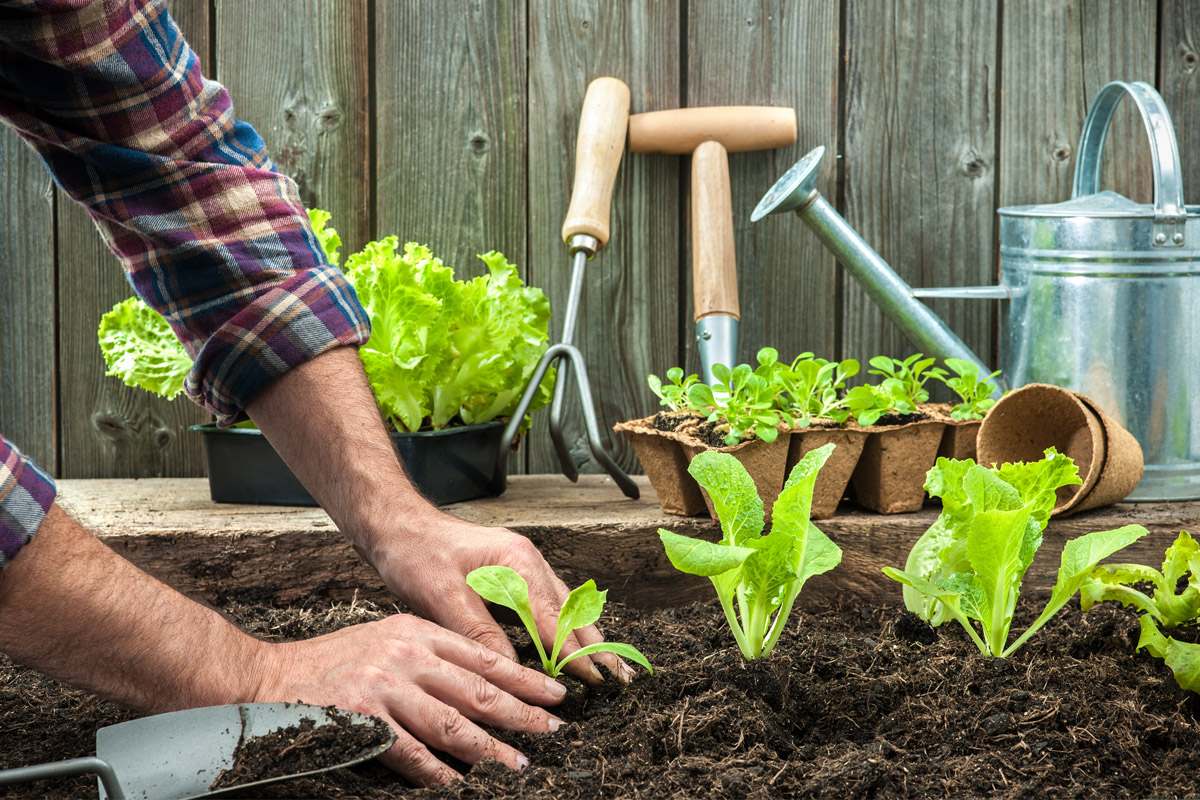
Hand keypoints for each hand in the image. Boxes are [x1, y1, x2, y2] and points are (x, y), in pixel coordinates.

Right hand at [251, 612, 565, 784]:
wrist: (270, 677)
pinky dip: (438, 771)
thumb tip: (481, 685)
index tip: (554, 694)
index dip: (523, 677)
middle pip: (477, 689)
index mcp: (417, 632)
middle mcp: (406, 655)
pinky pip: (411, 753)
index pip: (483, 656)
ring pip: (452, 723)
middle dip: (521, 713)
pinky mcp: (363, 720)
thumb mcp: (387, 639)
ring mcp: (385, 688)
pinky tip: (459, 783)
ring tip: (518, 764)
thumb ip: (430, 656)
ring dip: (489, 748)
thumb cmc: (334, 662)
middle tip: (553, 731)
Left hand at [368, 515, 634, 684]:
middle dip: (596, 645)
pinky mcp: (514, 573)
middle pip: (572, 610)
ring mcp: (524, 565)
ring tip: (609, 667)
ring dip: (586, 637)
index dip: (574, 653)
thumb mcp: (442, 596)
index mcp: (517, 562)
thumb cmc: (416, 554)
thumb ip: (479, 632)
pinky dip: (566, 626)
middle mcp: (529, 561)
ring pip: (566, 606)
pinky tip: (574, 644)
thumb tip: (510, 670)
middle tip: (621, 679)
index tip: (595, 681)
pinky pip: (550, 603)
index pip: (554, 618)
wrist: (398, 524)